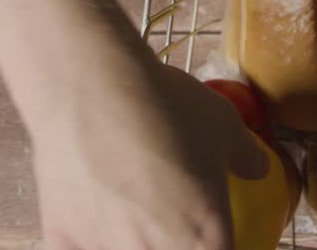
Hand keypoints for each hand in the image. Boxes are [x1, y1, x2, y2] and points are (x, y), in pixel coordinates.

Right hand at [28, 60, 267, 249]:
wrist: (88, 83)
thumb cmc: (158, 102)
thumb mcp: (222, 122)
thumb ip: (244, 155)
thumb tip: (254, 166)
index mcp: (204, 241)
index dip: (215, 243)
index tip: (210, 231)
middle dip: (172, 241)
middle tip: (167, 218)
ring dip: (127, 239)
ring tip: (125, 208)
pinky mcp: (62, 240)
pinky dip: (86, 236)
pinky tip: (88, 215)